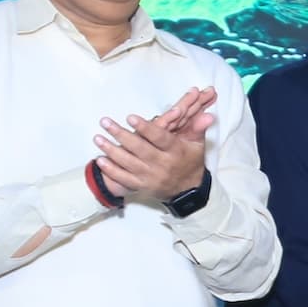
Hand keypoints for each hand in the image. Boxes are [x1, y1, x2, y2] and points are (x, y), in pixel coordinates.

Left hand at [94, 89, 216, 203]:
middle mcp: (162, 165)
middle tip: (106, 122)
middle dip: (121, 135)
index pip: (159, 139)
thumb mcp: (198, 145)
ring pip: (128, 164)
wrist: (188, 191)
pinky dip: (111, 170)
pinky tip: (100, 160)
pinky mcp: (142, 186)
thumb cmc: (190, 162)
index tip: (130, 117)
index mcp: (175, 152)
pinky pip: (124, 179)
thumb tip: (209, 115)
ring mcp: (150, 177)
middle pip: (139, 149)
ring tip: (98, 138)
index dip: (145, 128)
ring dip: (111, 150)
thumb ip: (198, 128)